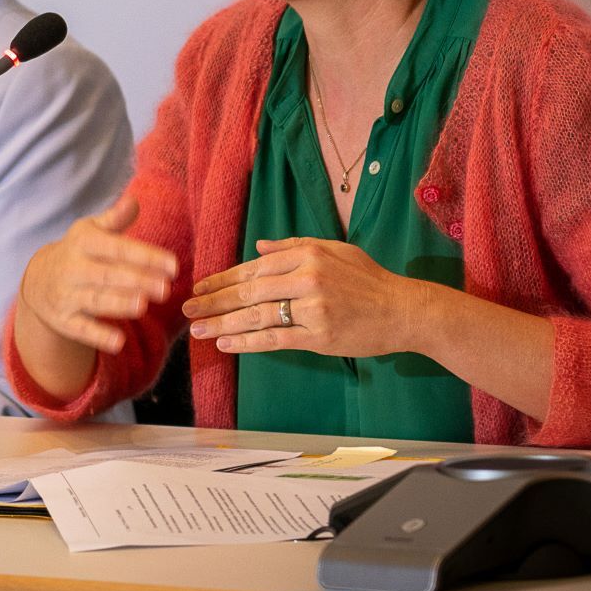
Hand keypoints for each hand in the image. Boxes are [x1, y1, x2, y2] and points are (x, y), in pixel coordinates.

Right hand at [17, 195, 177, 354]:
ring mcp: (66, 296)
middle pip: (107, 275)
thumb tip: (134, 201)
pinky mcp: (63, 321)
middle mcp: (73, 268)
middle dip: (136, 280)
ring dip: (118, 304)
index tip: (174, 265)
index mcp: (84, 243)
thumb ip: (115, 219)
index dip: (145, 256)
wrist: (37, 280)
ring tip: (143, 305)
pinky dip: (98, 336)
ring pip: (95, 301)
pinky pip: (81, 329)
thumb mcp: (90, 231)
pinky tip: (118, 342)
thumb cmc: (77, 252)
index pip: (117, 248)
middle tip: (165, 288)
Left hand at [180, 238, 425, 358]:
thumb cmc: (369, 279)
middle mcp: (306, 278)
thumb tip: (259, 247)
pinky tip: (225, 344)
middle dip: (214, 300)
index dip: (223, 278)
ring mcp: (312, 308)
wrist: (403, 309)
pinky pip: (274, 339)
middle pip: (248, 291)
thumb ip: (294, 247)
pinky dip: (247, 342)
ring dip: (222, 323)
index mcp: (306, 254)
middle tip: (187, 308)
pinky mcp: (319, 336)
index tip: (200, 286)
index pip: (254, 267)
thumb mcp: (334, 250)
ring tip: (197, 329)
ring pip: (256, 316)